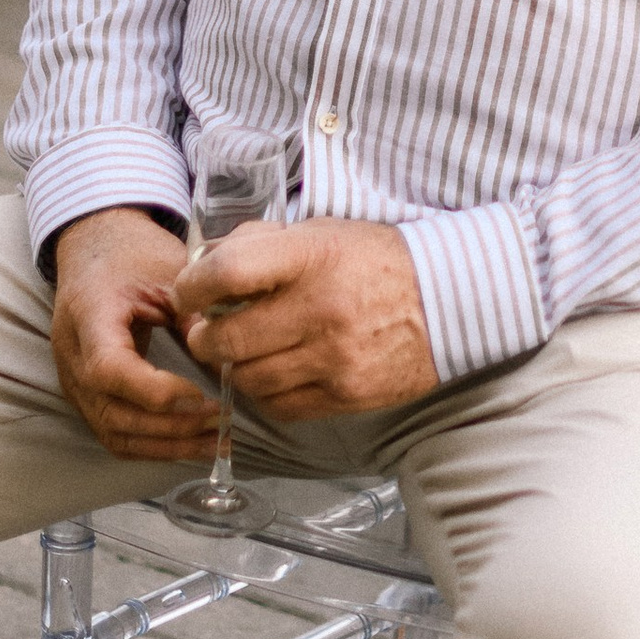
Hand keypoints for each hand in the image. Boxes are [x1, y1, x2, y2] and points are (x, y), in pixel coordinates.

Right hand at [51, 208, 224, 462]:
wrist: (95, 247)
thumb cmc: (132, 254)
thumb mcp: (170, 270)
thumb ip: (196, 314)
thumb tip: (231, 360)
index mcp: (89, 314)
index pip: (109, 369)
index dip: (155, 391)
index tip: (201, 392)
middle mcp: (72, 354)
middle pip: (113, 413)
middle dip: (172, 426)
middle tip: (220, 419)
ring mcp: (73, 380)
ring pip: (114, 433)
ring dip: (166, 445)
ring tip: (214, 439)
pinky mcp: (84, 394)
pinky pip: (114, 433)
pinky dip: (152, 446)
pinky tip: (190, 442)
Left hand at [171, 216, 437, 422]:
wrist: (451, 300)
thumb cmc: (379, 260)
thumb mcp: (322, 232)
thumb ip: (261, 243)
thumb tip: (204, 261)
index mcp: (312, 257)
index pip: (227, 273)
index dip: (191, 287)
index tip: (188, 292)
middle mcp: (321, 310)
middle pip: (226, 340)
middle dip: (204, 339)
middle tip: (207, 331)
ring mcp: (334, 358)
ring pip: (248, 380)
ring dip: (235, 368)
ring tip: (244, 351)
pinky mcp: (346, 394)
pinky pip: (281, 406)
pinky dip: (267, 393)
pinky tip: (276, 373)